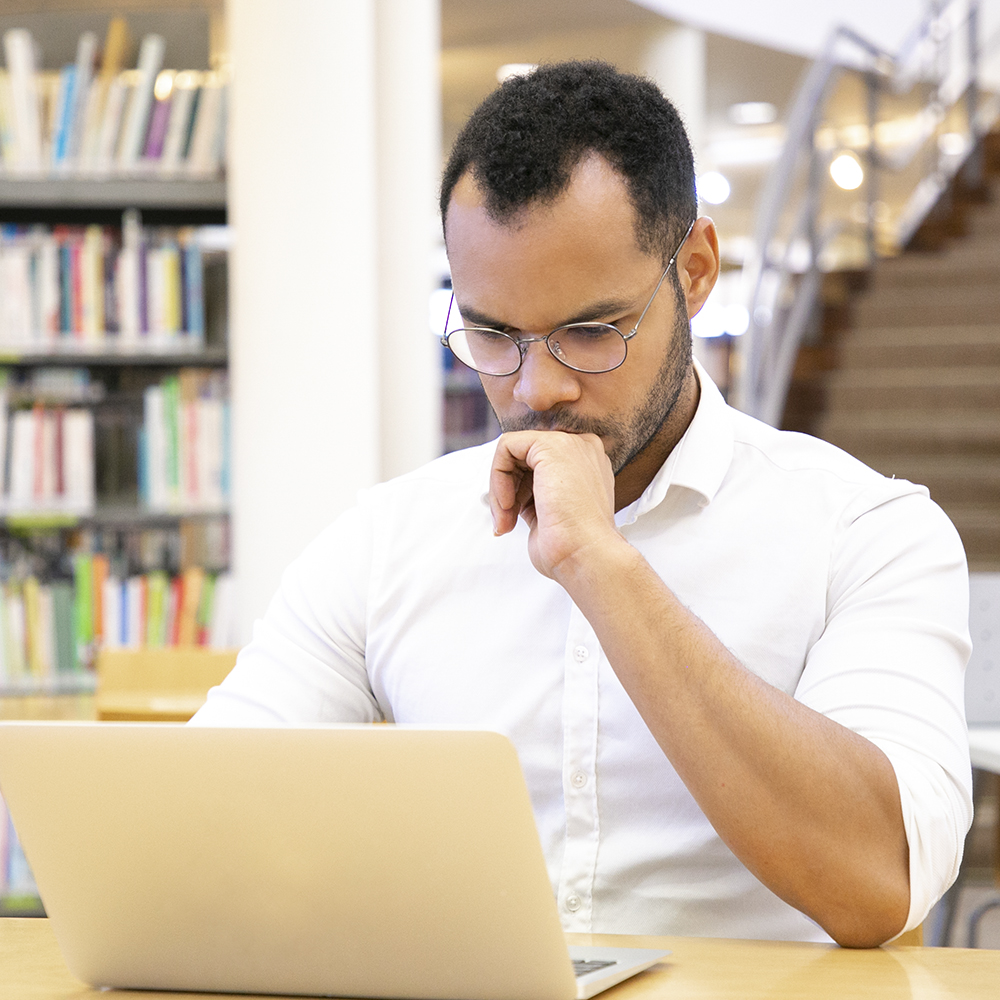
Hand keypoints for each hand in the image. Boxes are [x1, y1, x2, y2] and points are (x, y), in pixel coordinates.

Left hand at [488, 430, 621, 579]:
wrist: (586, 556)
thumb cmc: (572, 548)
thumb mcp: (549, 513)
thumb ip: (533, 494)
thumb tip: (508, 491)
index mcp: (587, 465)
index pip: (538, 465)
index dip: (519, 490)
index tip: (514, 518)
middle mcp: (582, 450)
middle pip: (524, 456)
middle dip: (506, 490)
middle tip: (505, 521)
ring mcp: (570, 444)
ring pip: (512, 452)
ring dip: (499, 489)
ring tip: (506, 520)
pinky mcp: (550, 445)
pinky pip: (506, 447)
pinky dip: (497, 477)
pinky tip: (508, 504)